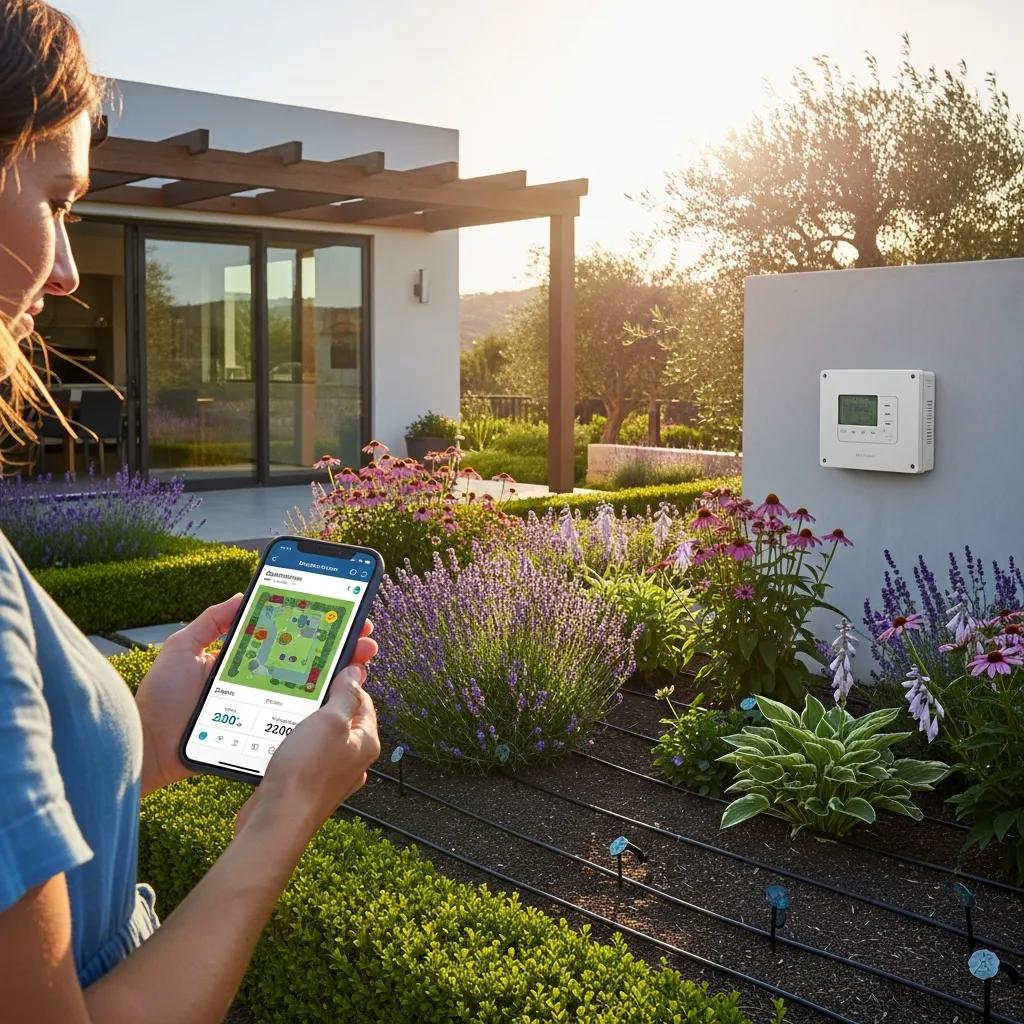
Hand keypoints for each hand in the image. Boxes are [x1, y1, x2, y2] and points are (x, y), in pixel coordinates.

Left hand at [135, 594, 378, 796]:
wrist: (150, 746)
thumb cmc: (160, 701)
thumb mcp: (182, 648)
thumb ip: (210, 622)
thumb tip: (239, 595)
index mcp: (244, 662)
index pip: (287, 641)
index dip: (315, 628)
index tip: (342, 614)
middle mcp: (260, 684)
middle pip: (310, 663)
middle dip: (342, 647)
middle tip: (364, 635)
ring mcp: (265, 709)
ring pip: (313, 691)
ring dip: (342, 674)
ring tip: (362, 658)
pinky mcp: (264, 733)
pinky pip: (299, 720)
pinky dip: (324, 708)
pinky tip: (341, 693)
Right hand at [234, 664, 379, 837]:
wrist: (277, 821)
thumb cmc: (306, 772)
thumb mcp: (329, 721)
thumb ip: (345, 696)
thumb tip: (356, 673)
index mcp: (366, 743)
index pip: (362, 700)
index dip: (344, 682)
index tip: (324, 670)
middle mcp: (352, 760)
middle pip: (341, 718)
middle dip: (321, 703)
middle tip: (301, 692)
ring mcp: (330, 775)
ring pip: (320, 737)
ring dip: (303, 724)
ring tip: (286, 715)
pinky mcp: (307, 785)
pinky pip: (304, 755)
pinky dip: (292, 744)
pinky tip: (277, 741)